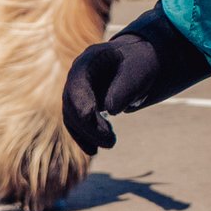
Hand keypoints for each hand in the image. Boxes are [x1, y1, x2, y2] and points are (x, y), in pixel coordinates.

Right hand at [61, 9, 210, 153]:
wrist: (136, 63)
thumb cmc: (138, 63)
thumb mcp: (139, 70)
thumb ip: (126, 87)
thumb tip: (112, 109)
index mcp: (90, 60)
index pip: (77, 82)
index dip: (80, 100)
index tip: (89, 115)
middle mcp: (77, 75)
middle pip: (71, 102)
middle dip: (88, 124)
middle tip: (110, 140)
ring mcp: (76, 91)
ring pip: (72, 117)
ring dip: (87, 133)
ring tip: (110, 142)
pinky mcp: (80, 106)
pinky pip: (77, 124)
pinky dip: (84, 137)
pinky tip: (94, 150)